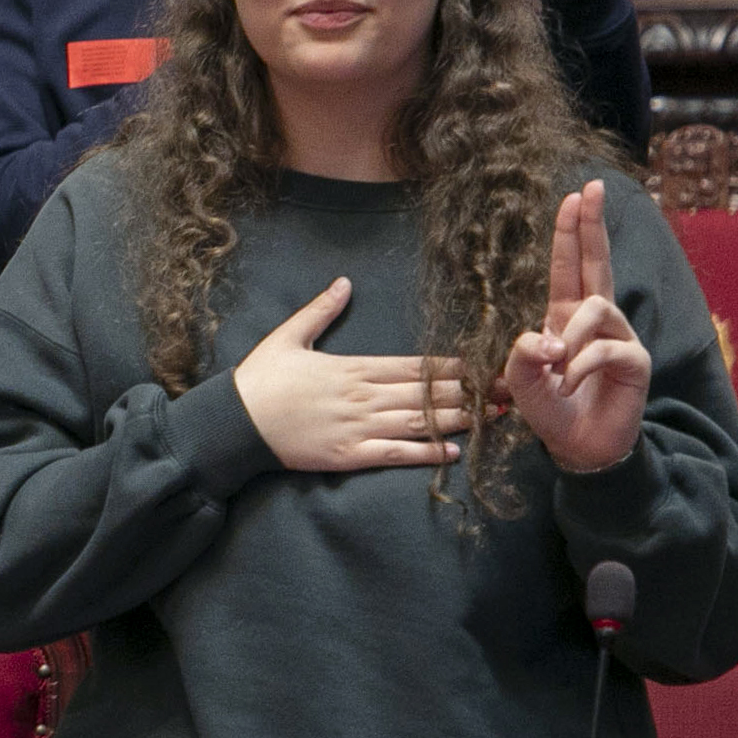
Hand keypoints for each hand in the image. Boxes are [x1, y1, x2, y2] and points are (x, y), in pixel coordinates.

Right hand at [232, 278, 469, 471]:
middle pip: (425, 393)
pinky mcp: (348, 455)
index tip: (479, 364)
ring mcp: (358, 428)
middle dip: (466, 391)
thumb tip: (344, 282)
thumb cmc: (259, 379)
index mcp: (352, 368)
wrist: (235, 422)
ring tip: (490, 416)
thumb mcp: (287, 336)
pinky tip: (453, 451)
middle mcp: (362, 397)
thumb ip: (320, 310)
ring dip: (457, 419)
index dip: (449, 366)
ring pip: (418, 422)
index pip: (412, 365)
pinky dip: (426, 453)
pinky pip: (395, 454)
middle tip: (502, 390)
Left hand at [501, 180, 649, 473]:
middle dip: (593, 224)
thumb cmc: (551, 410)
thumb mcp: (520, 381)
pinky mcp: (635, 361)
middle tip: (592, 188)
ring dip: (571, 335)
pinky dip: (582, 364)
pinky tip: (571, 382)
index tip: (575, 195)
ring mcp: (619, 337)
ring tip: (557, 368)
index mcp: (565, 316)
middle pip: (598, 263)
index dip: (572, 232)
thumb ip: (520, 355)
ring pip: (596, 308)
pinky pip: (607, 348)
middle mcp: (595, 320)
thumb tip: (547, 339)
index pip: (570, 266)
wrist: (578, 447)